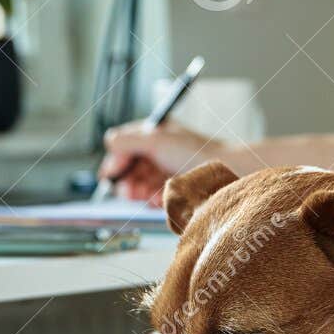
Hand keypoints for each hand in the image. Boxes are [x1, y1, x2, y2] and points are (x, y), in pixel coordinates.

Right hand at [98, 120, 227, 203]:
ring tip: (145, 196)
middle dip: (127, 180)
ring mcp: (165, 169)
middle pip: (129, 167)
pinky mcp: (172, 187)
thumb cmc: (196, 152)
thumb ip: (128, 140)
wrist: (225, 173)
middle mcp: (158, 150)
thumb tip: (109, 142)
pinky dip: (151, 198)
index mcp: (154, 133)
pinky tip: (158, 200)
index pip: (123, 145)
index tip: (112, 175)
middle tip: (130, 191)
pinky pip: (152, 195)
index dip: (116, 160)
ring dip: (138, 191)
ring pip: (139, 183)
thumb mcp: (156, 139)